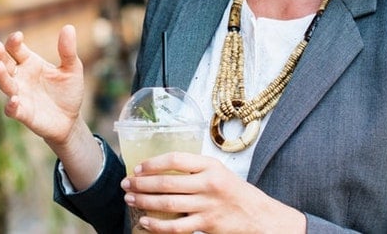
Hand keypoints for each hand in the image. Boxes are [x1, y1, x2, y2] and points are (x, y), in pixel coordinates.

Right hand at [0, 25, 85, 147]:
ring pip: (5, 84)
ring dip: (1, 76)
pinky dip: (11, 105)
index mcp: (29, 62)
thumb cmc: (68, 92)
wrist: (70, 120)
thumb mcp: (72, 69)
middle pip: (4, 63)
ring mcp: (20, 95)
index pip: (15, 49)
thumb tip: (68, 27)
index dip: (14, 41)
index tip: (18, 36)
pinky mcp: (23, 113)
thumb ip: (67, 51)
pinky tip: (14, 100)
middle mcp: (20, 77)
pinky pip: (12, 109)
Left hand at [120, 152, 304, 233]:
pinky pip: (177, 227)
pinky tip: (145, 222)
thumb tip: (158, 169)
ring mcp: (208, 206)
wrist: (259, 216)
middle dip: (141, 184)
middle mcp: (209, 184)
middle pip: (167, 182)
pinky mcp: (207, 225)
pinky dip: (158, 226)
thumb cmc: (234, 192)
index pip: (175, 159)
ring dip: (144, 202)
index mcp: (210, 166)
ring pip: (168, 204)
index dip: (153, 163)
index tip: (138, 167)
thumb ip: (193, 168)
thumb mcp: (218, 171)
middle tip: (126, 184)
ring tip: (130, 199)